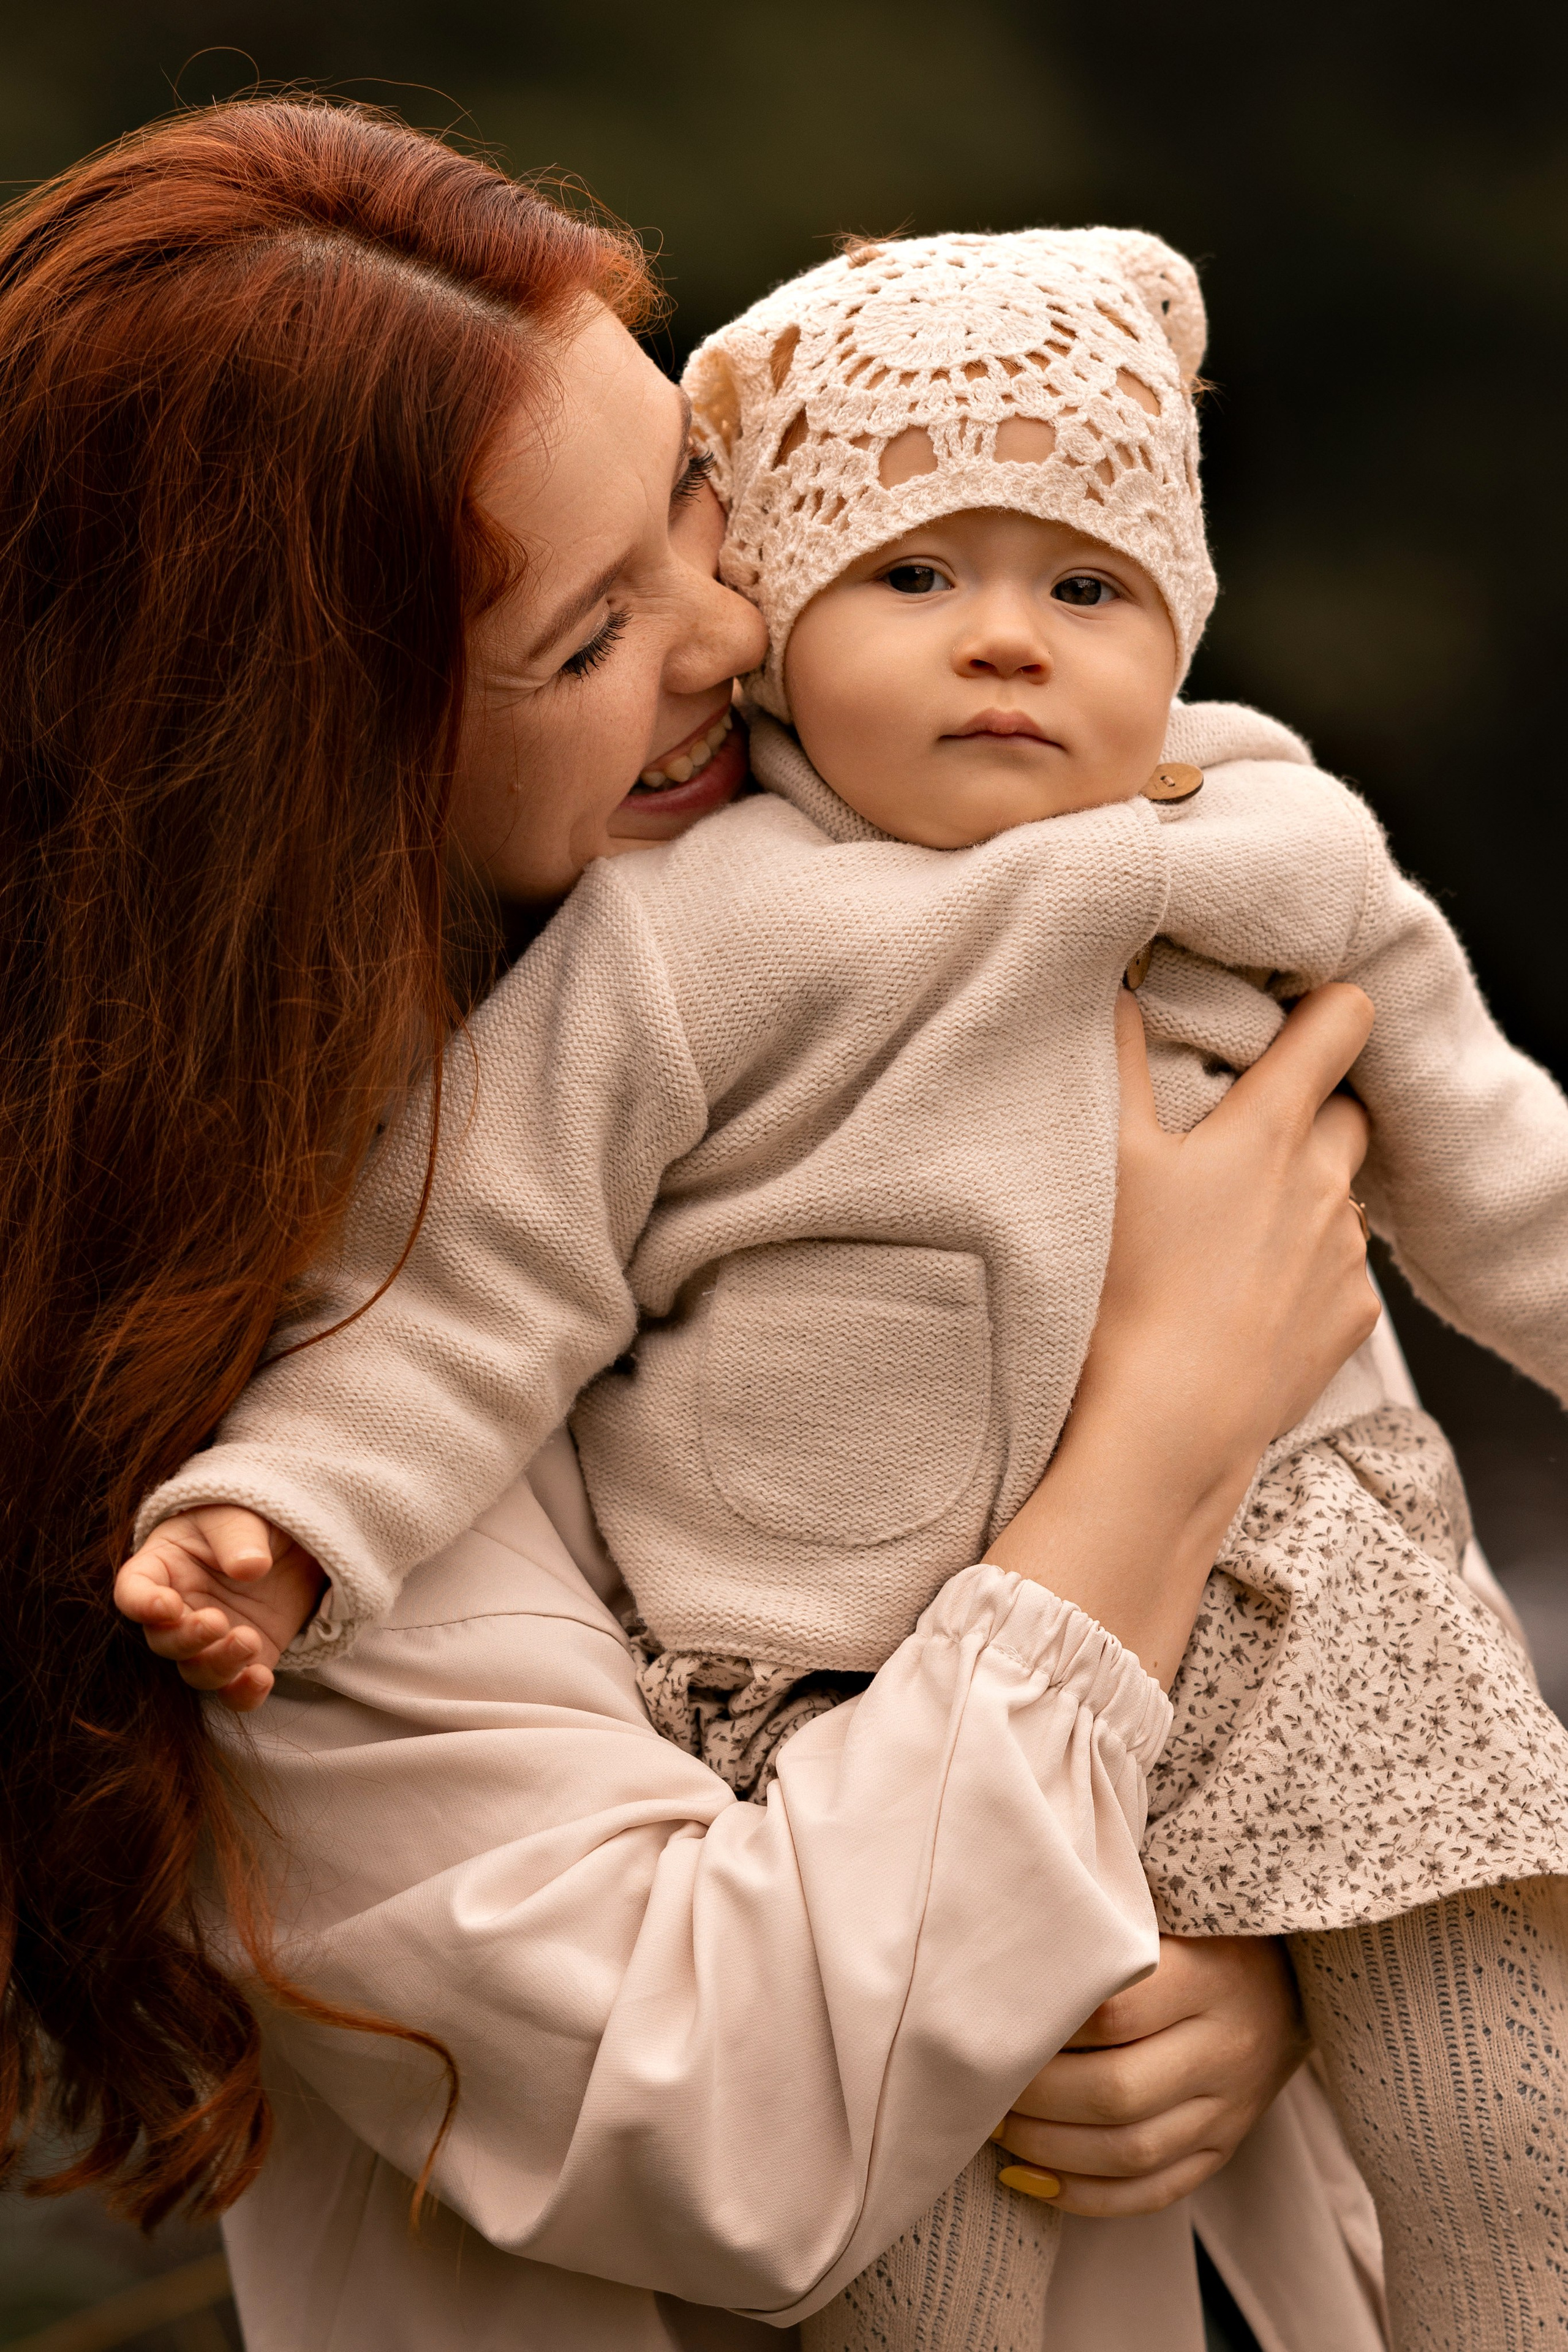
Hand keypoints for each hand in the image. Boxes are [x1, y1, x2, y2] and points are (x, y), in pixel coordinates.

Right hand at [114, 1508, 324, 1710]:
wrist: (290, 1541)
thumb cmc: (248, 1520)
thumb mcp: (240, 1516)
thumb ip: (239, 1539)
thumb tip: (250, 1567)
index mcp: (161, 1569)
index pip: (133, 1591)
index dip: (142, 1604)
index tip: (168, 1605)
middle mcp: (177, 1612)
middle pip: (163, 1641)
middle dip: (187, 1638)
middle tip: (218, 1622)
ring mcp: (209, 1641)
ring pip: (196, 1671)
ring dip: (219, 1665)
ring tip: (250, 1640)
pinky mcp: (244, 1661)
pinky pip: (234, 1691)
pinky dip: (244, 1694)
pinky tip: (261, 1679)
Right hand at [988, 983, 1378, 1681]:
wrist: (1166, 1430)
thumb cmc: (1127, 1290)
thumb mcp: (1103, 1157)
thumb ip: (1112, 1058)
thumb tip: (1121, 986)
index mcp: (1271, 1130)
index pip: (1342, 1023)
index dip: (1325, 1004)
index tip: (1291, 1012)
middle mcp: (1326, 1183)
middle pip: (1349, 1108)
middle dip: (1310, 1105)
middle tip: (1240, 1128)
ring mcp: (1344, 1255)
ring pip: (1339, 1193)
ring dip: (1301, 1191)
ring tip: (1224, 1225)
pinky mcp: (1348, 1321)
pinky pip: (1337, 1269)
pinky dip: (1302, 1265)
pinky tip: (1242, 1291)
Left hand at [991, 1933, 1309, 2216]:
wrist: (1291, 1979)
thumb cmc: (1203, 1931)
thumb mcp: (1165, 1912)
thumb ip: (1103, 1930)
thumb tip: (1004, 1954)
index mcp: (1209, 1977)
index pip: (1114, 2013)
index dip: (1046, 2024)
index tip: (993, 2018)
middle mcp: (1226, 2049)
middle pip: (1119, 2093)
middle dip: (1035, 2098)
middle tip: (982, 2081)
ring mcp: (1230, 2109)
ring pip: (1132, 2154)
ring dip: (1049, 2150)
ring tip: (995, 2127)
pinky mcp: (1224, 2149)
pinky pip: (1154, 2193)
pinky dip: (1085, 2197)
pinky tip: (1031, 2178)